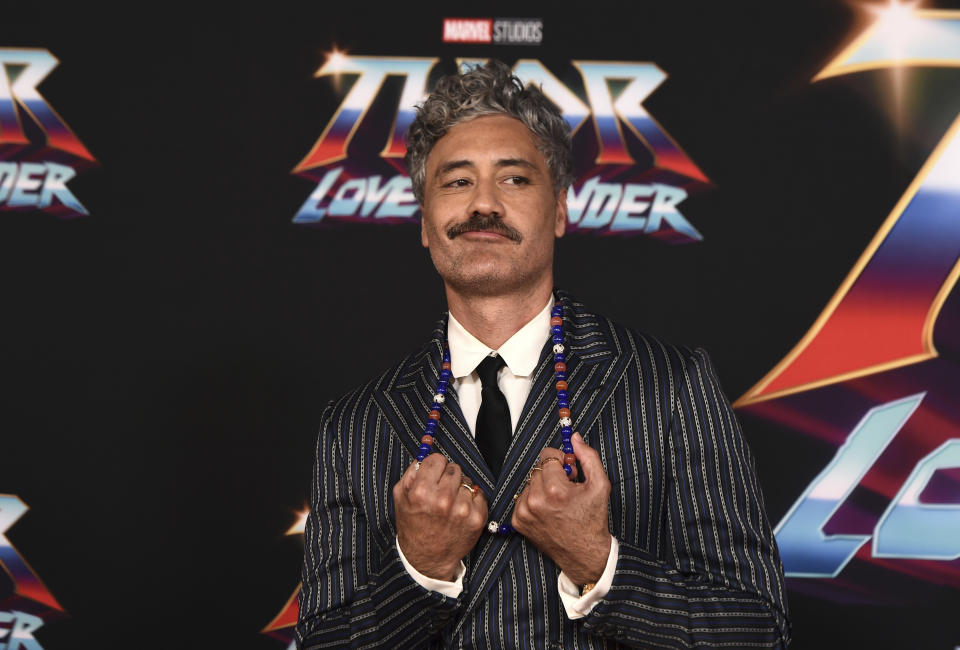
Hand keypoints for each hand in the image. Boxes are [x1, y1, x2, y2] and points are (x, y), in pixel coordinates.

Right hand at [394, 453, 488, 580]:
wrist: (427, 558)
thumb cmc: (413, 526)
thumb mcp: (401, 497)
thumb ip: (412, 472)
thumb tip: (426, 455)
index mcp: (422, 491)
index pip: (437, 459)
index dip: (434, 467)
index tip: (433, 476)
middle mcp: (444, 499)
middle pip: (454, 468)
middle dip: (447, 477)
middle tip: (440, 493)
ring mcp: (463, 509)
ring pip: (467, 481)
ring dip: (460, 489)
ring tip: (450, 505)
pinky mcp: (477, 518)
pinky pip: (479, 494)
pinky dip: (471, 500)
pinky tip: (460, 512)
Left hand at [511, 433, 611, 584]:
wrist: (584, 554)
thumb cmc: (593, 520)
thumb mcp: (600, 485)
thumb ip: (588, 457)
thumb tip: (574, 438)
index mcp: (555, 490)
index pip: (547, 455)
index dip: (561, 461)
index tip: (569, 472)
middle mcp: (535, 500)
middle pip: (538, 468)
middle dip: (552, 474)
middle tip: (567, 488)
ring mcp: (524, 512)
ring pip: (530, 482)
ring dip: (542, 486)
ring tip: (558, 501)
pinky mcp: (518, 521)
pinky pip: (522, 497)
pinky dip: (534, 499)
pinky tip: (548, 510)